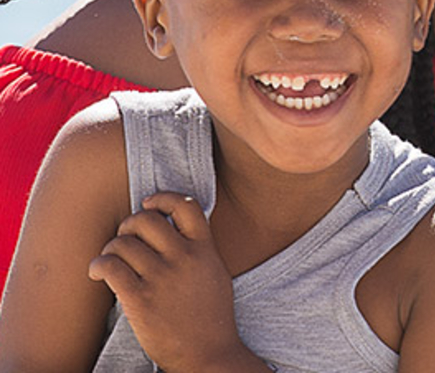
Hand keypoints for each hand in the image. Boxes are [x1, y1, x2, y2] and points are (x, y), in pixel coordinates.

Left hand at [88, 192, 247, 369]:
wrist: (209, 356)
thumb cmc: (211, 317)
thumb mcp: (215, 274)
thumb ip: (199, 249)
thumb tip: (174, 227)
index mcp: (206, 250)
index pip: (185, 205)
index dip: (163, 198)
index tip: (149, 204)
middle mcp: (184, 259)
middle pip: (145, 219)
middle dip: (129, 225)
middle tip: (126, 239)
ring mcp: (162, 279)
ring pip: (123, 243)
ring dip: (111, 248)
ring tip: (111, 261)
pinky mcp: (141, 300)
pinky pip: (110, 267)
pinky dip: (98, 265)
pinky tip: (99, 273)